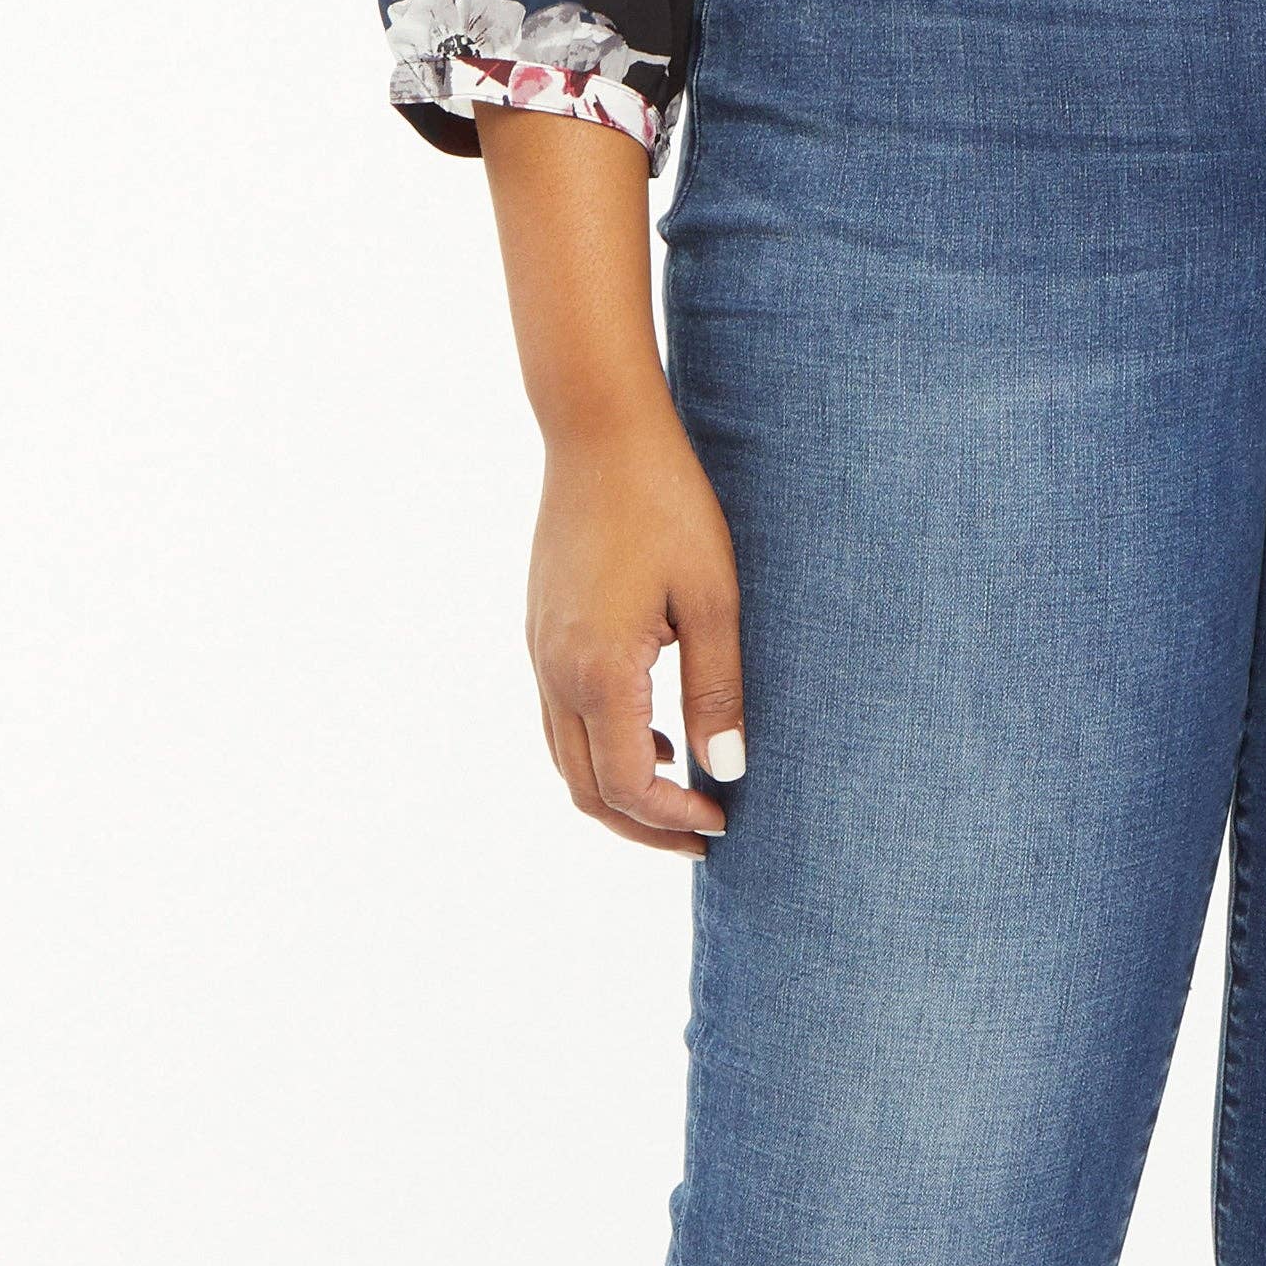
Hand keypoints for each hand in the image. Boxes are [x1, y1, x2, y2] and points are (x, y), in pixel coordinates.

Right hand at [528, 402, 746, 858]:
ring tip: (683, 790)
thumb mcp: (712, 599)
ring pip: (565, 759)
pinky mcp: (539, 632)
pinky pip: (560, 719)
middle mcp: (556, 672)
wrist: (599, 434)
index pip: (627, 785)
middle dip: (645, 824)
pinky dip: (601, 747)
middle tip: (704, 831)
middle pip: (586, 789)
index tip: (723, 819)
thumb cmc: (667, 506)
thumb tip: (726, 769)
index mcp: (600, 671)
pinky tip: (654, 729)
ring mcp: (539, 653)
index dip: (673, 817)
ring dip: (619, 790)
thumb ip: (718, 690)